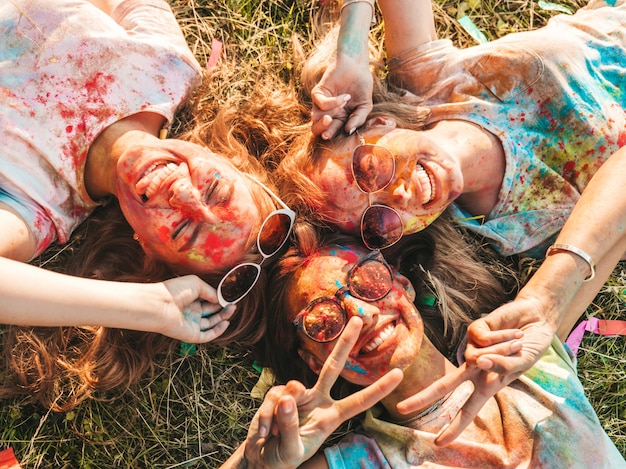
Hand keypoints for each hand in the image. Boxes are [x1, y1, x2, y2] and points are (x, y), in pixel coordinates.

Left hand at [157, 275, 234, 342]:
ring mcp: (191, 324)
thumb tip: (220, 299)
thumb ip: (210, 291)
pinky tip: (225, 323)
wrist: (159, 304)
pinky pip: (207, 335)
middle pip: (211, 313)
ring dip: (223, 317)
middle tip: (233, 304)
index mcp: (190, 300)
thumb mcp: (196, 284)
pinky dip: (218, 331)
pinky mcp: (191, 335)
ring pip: (211, 324)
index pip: (208, 301)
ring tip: (232, 309)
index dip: (219, 300)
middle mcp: (191, 312)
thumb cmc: (174, 291)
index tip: (229, 297)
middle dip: (223, 309)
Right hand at [243, 317, 402, 467]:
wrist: (262, 458)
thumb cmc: (284, 457)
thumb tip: (287, 396)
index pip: (359, 401)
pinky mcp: (278, 395)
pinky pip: (273, 398)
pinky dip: (267, 417)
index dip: (378, 389)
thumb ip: (290, 425)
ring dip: (280, 413)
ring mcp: (298, 396)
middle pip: (333, 366)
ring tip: (273, 434)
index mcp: (331, 417)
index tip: (399, 374)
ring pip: (293, 387)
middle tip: (358, 320)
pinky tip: (265, 433)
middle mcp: (318, 400)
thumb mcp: (291, 450)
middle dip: (345, 342)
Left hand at [311, 55, 372, 139]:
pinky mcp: (318, 93)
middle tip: (329, 122)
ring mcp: (321, 103)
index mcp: (338, 119)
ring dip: (331, 113)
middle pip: (316, 128)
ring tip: (344, 105)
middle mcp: (328, 112)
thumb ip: (358, 120)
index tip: (328, 136)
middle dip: (322, 129)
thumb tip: (348, 132)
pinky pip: (321, 104)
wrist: (358, 67)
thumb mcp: (364, 106)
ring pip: (316, 117)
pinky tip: (345, 97)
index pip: (329, 131)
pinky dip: (334, 103)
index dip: (328, 135)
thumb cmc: (362, 86)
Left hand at [396, 298, 554, 445]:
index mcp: (487, 384)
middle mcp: (474, 368)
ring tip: (518, 342)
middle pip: (445, 385)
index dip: (454, 428)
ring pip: (476, 357)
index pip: (467, 411)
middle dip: (423, 397)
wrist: (536, 319)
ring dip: (504, 350)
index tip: (438, 443)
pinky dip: (503, 337)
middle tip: (400, 409)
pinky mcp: (474, 330)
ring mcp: (471, 348)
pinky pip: (483, 339)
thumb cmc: (530, 348)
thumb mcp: (522, 364)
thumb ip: (502, 367)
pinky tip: (512, 333)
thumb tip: (478, 361)